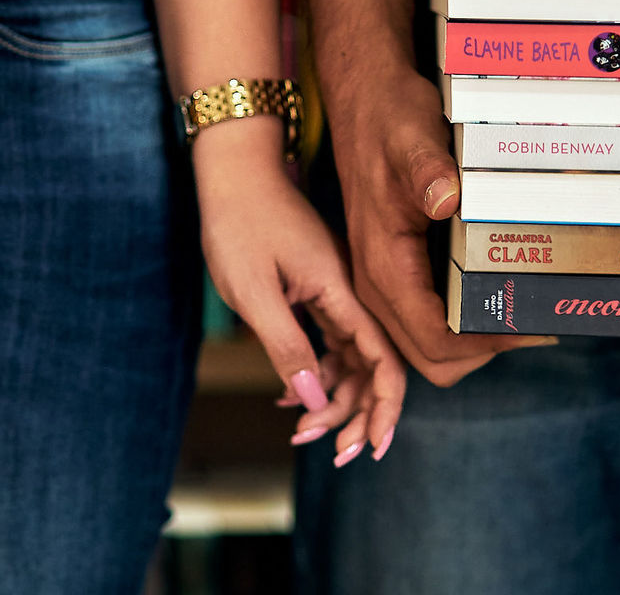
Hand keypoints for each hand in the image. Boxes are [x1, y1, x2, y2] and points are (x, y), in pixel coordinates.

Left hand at [193, 119, 404, 462]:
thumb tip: (313, 399)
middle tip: (330, 450)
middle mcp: (348, 293)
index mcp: (341, 291)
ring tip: (302, 431)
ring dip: (333, 397)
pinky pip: (330, 340)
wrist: (235, 170)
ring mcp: (334, 291)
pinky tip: (290, 394)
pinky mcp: (318, 289)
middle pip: (370, 366)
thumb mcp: (254, 291)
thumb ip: (286, 344)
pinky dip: (316, 371)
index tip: (372, 446)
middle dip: (354, 414)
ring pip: (350, 357)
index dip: (384, 408)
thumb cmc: (239, 222)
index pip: (381, 360)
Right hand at [325, 59, 555, 386]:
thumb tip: (445, 199)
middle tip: (533, 325)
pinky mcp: (390, 269)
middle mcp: (375, 283)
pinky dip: (458, 325)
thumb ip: (426, 170)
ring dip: (470, 344)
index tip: (530, 326)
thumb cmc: (389, 118)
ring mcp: (379, 279)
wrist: (362, 99)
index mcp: (383, 264)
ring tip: (517, 314)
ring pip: (423, 345)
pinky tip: (490, 295)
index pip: (432, 338)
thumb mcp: (411, 137)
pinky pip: (421, 320)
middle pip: (428, 358)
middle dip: (481, 353)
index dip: (483, 345)